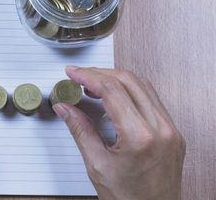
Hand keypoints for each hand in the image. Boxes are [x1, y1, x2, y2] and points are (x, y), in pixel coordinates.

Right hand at [53, 66, 185, 199]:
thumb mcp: (97, 165)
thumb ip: (80, 130)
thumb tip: (65, 108)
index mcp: (140, 137)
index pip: (112, 90)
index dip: (89, 76)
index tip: (73, 73)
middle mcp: (161, 129)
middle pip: (129, 81)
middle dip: (101, 73)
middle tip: (79, 76)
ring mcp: (171, 130)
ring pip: (143, 86)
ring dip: (116, 79)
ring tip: (93, 84)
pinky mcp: (173, 133)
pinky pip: (152, 99)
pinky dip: (131, 91)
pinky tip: (114, 96)